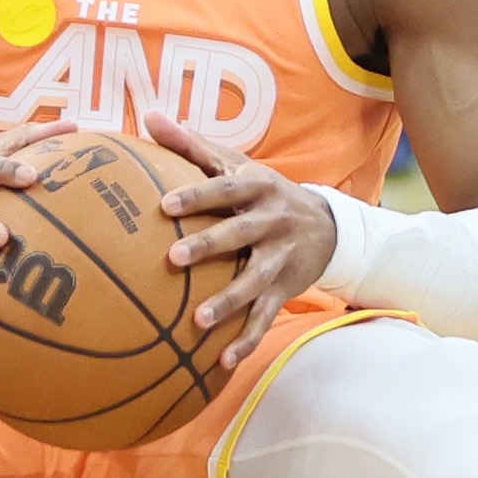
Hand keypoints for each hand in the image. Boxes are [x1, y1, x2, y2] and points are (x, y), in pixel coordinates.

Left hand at [146, 110, 338, 369]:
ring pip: (254, 282)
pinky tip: (222, 362)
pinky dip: (246, 340)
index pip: (224, 189)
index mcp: (257, 187)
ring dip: (228, 302)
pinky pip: (265, 317)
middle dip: (209, 247)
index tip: (164, 206)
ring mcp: (281, 258)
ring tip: (198, 322)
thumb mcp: (235, 164)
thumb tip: (148, 114)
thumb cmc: (263, 191)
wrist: (329, 225)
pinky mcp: (285, 289)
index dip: (196, 196)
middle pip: (239, 234)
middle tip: (174, 258)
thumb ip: (190, 144)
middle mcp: (273, 221)